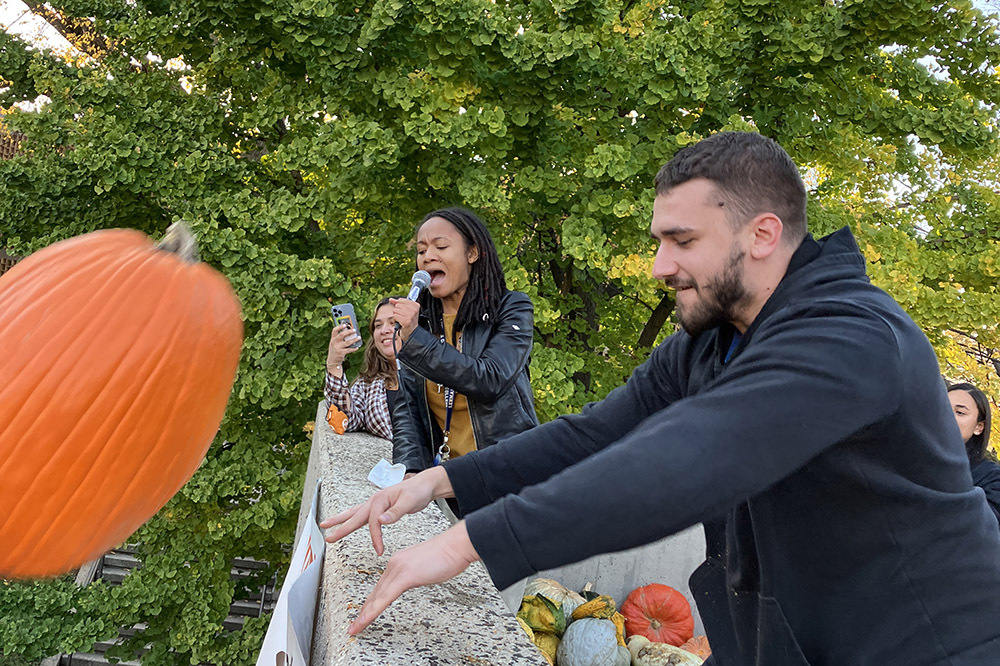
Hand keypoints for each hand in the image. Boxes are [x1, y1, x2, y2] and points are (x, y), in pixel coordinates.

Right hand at [320, 467, 453, 554]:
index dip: (375, 537)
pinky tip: (348, 523)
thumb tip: (381, 520)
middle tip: (328, 537)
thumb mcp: (409, 501)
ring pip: (354, 513)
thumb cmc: (418, 491)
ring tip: (326, 525)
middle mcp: (375, 500)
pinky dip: (353, 519)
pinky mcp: (379, 507)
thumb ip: (395, 512)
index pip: (373, 522)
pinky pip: (362, 514)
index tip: (379, 549)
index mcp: (380, 499)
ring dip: (341, 520)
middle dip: (341, 527)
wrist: (424, 485)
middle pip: (354, 516)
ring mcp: (375, 503)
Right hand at [326, 323, 360, 373]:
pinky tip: (357, 347)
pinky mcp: (341, 353)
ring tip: (359, 337)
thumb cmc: (336, 350)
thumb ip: (340, 338)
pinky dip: (353, 348)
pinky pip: (349, 350)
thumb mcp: (335, 343)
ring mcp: (337, 348)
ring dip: (354, 339)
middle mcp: (334, 342)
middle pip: (341, 335)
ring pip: (347, 342)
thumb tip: (350, 332)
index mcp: (332, 339)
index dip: (340, 327)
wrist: (332, 361)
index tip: (345, 324)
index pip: (334, 330)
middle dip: (348, 332)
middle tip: (354, 330)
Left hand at [348, 521, 479, 634]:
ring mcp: (398, 569)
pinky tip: (366, 619)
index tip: (365, 612)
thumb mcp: (426, 568)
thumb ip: (416, 575)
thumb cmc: (447, 555)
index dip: (371, 602)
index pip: (381, 586)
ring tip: (356, 627)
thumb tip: (414, 581)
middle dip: (364, 611)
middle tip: (355, 624)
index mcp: (399, 562)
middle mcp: (395, 564)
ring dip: (364, 615)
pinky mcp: (405, 576)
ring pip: (377, 597)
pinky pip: (385, 598)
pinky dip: (373, 611)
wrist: (457, 545)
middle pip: (376, 593)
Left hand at [389, 298, 419, 341]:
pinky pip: (395, 316)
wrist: (412, 332)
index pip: (401, 300)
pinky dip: (396, 319)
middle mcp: (414, 310)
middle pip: (397, 305)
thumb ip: (398, 303)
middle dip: (398, 311)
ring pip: (395, 310)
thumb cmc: (408, 320)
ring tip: (402, 319)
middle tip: (403, 316)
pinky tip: (400, 322)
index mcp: (415, 305)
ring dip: (397, 315)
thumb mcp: (405, 309)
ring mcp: (411, 315)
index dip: (399, 306)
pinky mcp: (406, 321)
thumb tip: (391, 299)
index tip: (404, 311)